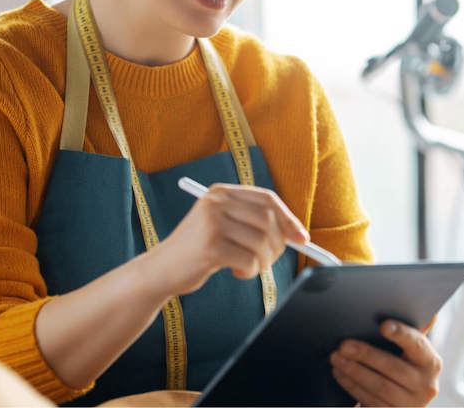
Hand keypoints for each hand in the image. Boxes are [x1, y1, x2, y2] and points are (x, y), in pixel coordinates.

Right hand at [150, 183, 308, 295]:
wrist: (161, 270)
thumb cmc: (198, 250)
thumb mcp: (222, 226)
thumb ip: (252, 222)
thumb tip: (298, 234)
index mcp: (220, 192)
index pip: (267, 199)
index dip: (288, 218)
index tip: (302, 238)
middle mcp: (216, 202)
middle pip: (269, 219)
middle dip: (278, 244)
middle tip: (268, 260)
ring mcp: (212, 223)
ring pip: (262, 242)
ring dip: (263, 261)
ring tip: (249, 267)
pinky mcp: (210, 246)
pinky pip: (249, 259)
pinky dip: (251, 270)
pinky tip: (237, 271)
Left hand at [329, 316, 442, 405]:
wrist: (404, 399)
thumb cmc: (403, 363)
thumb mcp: (408, 349)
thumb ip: (407, 329)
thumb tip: (411, 301)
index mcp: (431, 362)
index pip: (417, 344)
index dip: (401, 334)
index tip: (383, 325)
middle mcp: (426, 386)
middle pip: (392, 367)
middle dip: (365, 354)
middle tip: (343, 344)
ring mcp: (411, 404)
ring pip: (378, 387)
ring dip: (353, 370)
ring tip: (336, 357)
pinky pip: (370, 401)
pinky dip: (351, 385)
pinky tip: (340, 373)